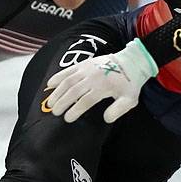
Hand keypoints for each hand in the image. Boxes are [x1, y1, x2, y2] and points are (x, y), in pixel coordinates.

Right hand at [44, 39, 158, 122]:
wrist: (130, 62)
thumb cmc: (129, 83)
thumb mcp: (130, 99)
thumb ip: (118, 110)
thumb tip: (106, 119)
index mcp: (103, 87)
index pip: (85, 101)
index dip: (75, 111)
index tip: (68, 119)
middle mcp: (93, 77)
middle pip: (73, 91)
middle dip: (62, 103)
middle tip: (55, 112)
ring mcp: (87, 69)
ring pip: (68, 81)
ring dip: (57, 92)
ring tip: (50, 103)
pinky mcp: (84, 64)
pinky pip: (68, 70)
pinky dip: (58, 76)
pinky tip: (50, 84)